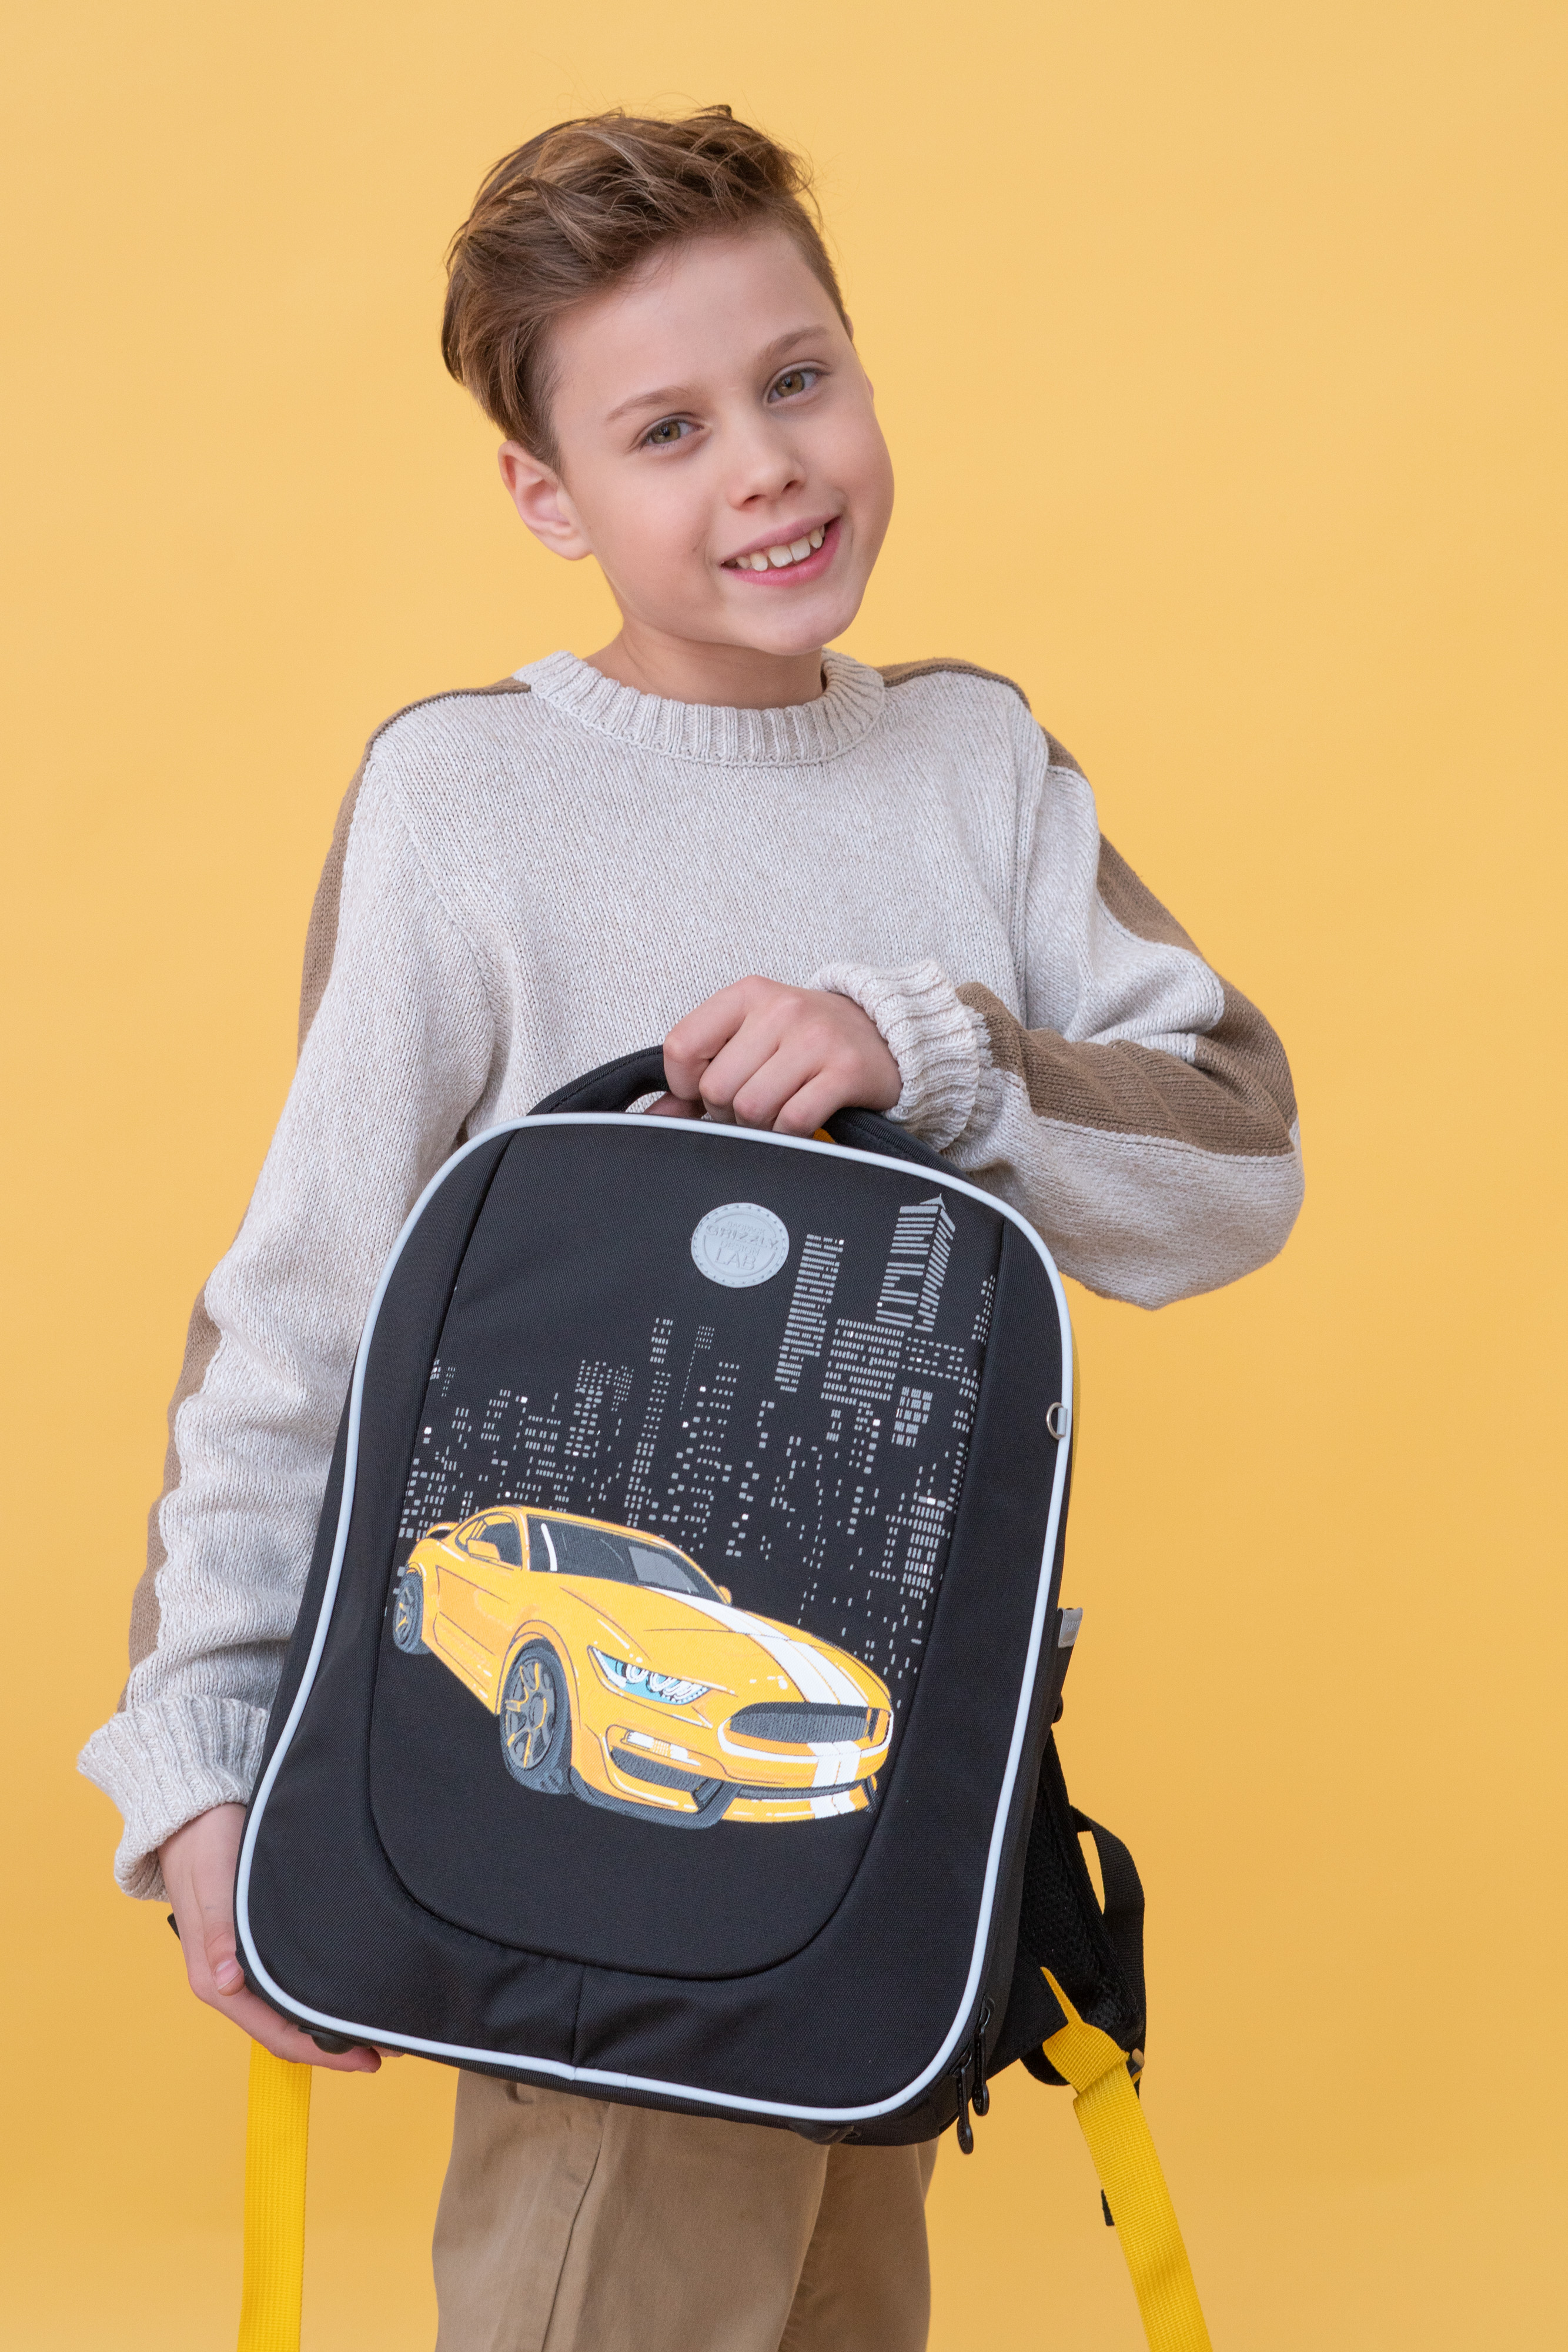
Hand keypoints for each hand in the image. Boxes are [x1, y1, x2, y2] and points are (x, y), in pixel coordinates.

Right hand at [160, 1804, 379, 2071]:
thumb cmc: (203, 1846)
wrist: (190, 1817)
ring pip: (287, 2011)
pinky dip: (315, 1997)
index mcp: (216, 1979)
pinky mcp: (249, 1948)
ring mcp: (238, 1967)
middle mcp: (227, 1981)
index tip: (366, 2059)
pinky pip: (285, 1987)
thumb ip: (219, 1932)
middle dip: (332, 2046)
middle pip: (284, 2031)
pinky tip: (343, 1990)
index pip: (274, 2034)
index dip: (321, 2053)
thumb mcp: (213, 1883)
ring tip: (375, 2025)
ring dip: (326, 2024)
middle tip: (388, 2049)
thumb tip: (228, 1979)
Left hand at [650, 979, 900, 1134]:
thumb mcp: (750, 1036)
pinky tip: (801, 1120)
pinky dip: (790, 1134)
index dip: (685, 1085)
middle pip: (717, 1088)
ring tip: (778, 1110)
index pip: (681, 1047)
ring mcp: (816, 1039)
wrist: (882, 1034)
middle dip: (728, 1112)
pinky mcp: (846, 1071)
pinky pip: (793, 1121)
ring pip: (753, 1108)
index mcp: (746, 994)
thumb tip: (655, 1119)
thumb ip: (700, 1071)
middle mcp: (780, 1009)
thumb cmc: (805, 1040)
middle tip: (753, 1104)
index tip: (707, 1091)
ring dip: (760, 1125)